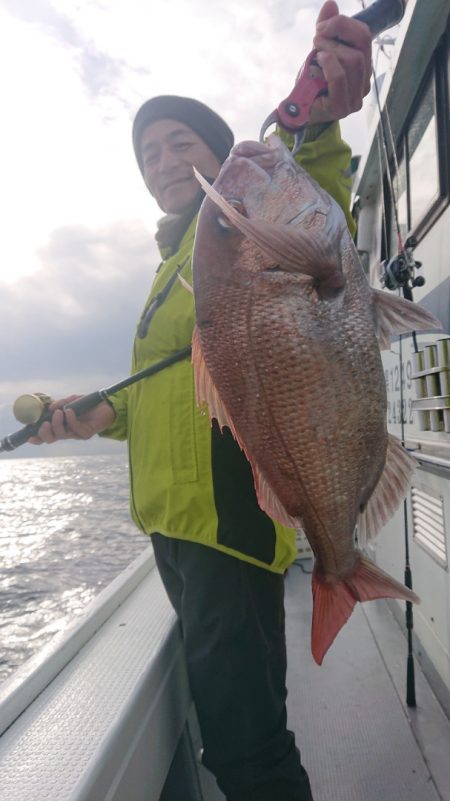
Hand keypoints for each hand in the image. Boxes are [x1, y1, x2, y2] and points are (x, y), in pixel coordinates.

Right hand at [28, 395, 115, 444]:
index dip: (37, 437)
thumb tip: (50, 408)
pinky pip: (76, 429)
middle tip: (45, 423)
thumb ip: (61, 403)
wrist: (106, 406)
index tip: (29, 436)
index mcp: (60, 425)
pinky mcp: (86, 433)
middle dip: (45, 433)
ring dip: (58, 424)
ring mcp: (76, 434)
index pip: (46, 434)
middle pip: (51, 439)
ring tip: (59, 413)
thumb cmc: (87, 404)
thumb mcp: (72, 400)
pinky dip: (71, 420)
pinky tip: (70, 411)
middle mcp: (67, 432)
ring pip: (62, 435)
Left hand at [308, 0, 371, 124]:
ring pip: (353, 60)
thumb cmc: (311, 83)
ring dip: (330, 49)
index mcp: (363, 66)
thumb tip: (330, 4)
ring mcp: (355, 97)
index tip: (322, 27)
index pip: (364, 35)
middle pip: (361, 44)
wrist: (297, 112)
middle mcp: (364, 82)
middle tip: (316, 38)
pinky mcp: (342, 107)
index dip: (343, 24)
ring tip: (315, 54)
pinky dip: (329, 65)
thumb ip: (327, 29)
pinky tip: (319, 61)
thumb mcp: (319, 50)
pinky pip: (340, 78)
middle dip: (337, 34)